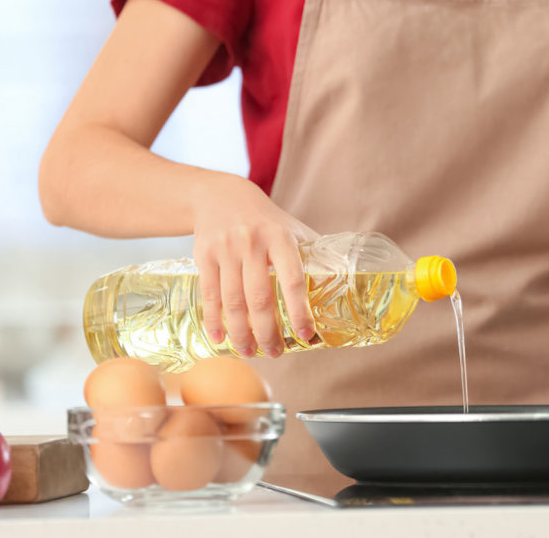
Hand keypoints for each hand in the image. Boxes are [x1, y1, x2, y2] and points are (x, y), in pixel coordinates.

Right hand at [191, 174, 318, 357]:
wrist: (220, 195)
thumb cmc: (265, 219)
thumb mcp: (292, 228)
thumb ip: (313, 254)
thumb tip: (344, 283)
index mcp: (281, 237)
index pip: (293, 279)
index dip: (299, 310)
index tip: (305, 334)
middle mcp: (252, 242)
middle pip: (260, 298)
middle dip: (268, 332)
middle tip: (275, 353)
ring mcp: (226, 249)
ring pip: (233, 301)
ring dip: (241, 333)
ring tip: (249, 352)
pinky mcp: (204, 255)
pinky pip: (209, 294)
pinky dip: (214, 320)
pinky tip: (219, 338)